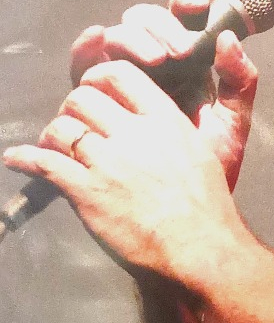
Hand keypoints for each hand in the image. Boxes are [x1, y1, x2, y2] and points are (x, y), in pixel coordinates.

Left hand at [3, 59, 243, 283]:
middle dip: (71, 110)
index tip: (93, 90)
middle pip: (82, 98)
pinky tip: (16, 159)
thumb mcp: (203, 151)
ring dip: (51, 137)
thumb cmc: (207, 207)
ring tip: (51, 148)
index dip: (97, 78)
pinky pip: (45, 164)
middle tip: (74, 128)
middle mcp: (134, 134)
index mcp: (164, 120)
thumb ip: (174, 129)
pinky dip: (25, 159)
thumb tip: (160, 121)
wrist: (200, 247)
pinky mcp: (87, 192)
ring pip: (60, 128)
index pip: (119, 75)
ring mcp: (108, 162)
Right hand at [69, 0, 256, 188]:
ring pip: (116, 38)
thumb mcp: (233, 126)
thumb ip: (240, 82)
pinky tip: (94, 41)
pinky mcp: (96, 98)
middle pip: (144, 22)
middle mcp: (152, 64)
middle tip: (179, 52)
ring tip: (154, 59)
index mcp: (187, 63)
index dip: (185, 1)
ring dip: (131, 38)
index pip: (182, 17)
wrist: (184, 213)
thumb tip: (229, 37)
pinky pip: (84, 64)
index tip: (195, 4)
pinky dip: (87, 47)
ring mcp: (122, 79)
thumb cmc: (210, 168)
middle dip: (160, 27)